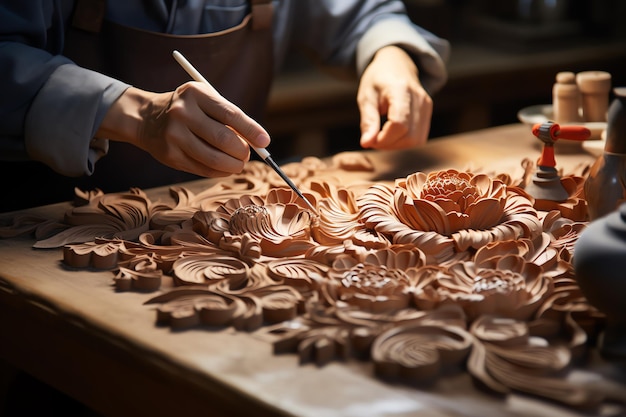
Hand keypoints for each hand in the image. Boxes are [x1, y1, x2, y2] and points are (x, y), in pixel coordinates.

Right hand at [97, 82, 270, 177]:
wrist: (146, 118)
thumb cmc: (188, 108)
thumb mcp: (205, 101)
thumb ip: (230, 118)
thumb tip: (258, 142)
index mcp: (195, 94)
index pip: (230, 114)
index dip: (251, 130)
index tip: (265, 141)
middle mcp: (182, 113)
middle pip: (223, 139)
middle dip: (242, 151)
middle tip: (248, 154)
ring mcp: (174, 136)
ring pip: (214, 158)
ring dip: (234, 165)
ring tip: (239, 163)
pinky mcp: (170, 156)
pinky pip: (203, 169)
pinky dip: (220, 171)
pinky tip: (225, 168)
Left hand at [357, 45, 432, 149]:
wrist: (397, 64)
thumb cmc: (378, 80)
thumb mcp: (366, 97)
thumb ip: (368, 120)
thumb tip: (366, 144)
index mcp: (401, 90)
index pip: (398, 125)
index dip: (383, 139)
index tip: (370, 139)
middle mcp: (419, 98)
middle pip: (409, 136)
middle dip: (389, 144)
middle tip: (373, 139)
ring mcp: (427, 106)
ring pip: (416, 140)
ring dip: (397, 145)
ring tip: (382, 136)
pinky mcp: (428, 114)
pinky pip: (420, 137)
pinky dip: (405, 142)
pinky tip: (392, 135)